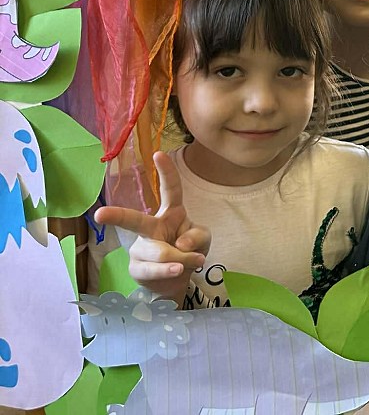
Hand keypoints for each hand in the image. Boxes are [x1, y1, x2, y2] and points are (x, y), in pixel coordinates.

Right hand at [94, 151, 210, 302]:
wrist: (177, 280)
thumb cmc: (189, 251)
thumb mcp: (202, 240)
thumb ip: (197, 236)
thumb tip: (180, 243)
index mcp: (170, 213)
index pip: (170, 190)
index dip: (166, 172)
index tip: (159, 154)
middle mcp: (150, 227)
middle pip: (134, 220)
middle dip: (116, 216)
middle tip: (100, 215)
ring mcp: (140, 248)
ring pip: (159, 252)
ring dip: (182, 259)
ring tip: (193, 261)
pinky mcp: (135, 267)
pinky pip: (154, 270)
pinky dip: (171, 271)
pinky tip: (178, 271)